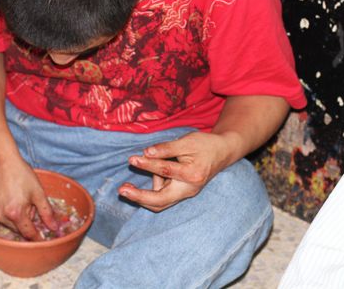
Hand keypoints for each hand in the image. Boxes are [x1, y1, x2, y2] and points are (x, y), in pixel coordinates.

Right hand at [0, 158, 57, 240]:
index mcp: (15, 213)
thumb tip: (54, 228)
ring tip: (14, 198)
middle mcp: (0, 216)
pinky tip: (3, 197)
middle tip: (27, 204)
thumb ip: (46, 212)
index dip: (36, 236)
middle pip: (16, 229)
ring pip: (5, 223)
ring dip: (12, 217)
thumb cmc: (20, 174)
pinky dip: (1, 212)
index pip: (28, 233)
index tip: (41, 239)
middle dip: (24, 221)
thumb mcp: (38, 192)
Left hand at [118, 131, 233, 211]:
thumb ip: (166, 148)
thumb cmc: (204, 145)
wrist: (222, 152)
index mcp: (191, 175)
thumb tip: (146, 152)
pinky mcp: (181, 192)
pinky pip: (163, 195)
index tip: (132, 159)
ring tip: (128, 184)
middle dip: (139, 197)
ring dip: (143, 196)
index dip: (147, 164)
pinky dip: (152, 189)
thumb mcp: (186, 142)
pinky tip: (149, 172)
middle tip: (121, 191)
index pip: (165, 171)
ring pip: (160, 201)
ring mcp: (185, 193)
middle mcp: (189, 189)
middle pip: (160, 201)